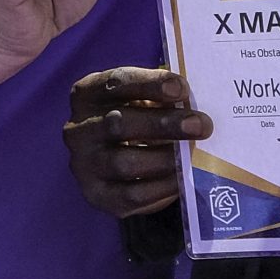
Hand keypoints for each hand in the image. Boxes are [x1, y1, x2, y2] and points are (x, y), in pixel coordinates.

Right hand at [65, 67, 209, 218]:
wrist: (116, 163)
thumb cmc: (137, 119)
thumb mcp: (142, 100)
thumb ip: (162, 99)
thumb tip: (193, 108)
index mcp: (87, 95)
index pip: (115, 83)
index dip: (149, 84)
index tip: (181, 88)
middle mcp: (78, 129)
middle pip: (117, 123)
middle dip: (163, 124)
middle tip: (202, 125)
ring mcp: (84, 164)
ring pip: (123, 162)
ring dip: (165, 158)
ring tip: (193, 154)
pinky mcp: (97, 195)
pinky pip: (131, 194)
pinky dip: (161, 186)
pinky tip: (183, 178)